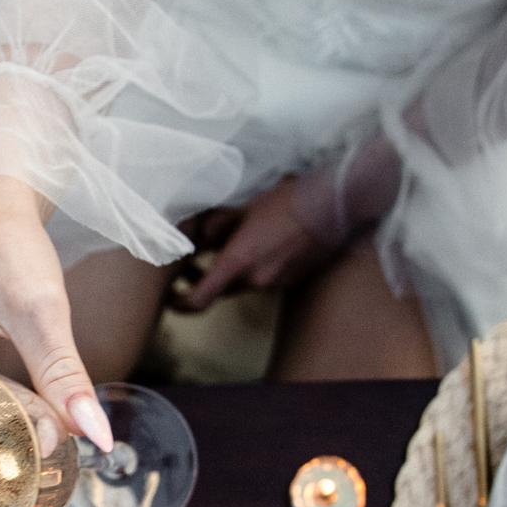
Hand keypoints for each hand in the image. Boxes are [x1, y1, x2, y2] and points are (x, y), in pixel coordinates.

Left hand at [174, 174, 340, 311]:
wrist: (334, 206)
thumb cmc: (288, 201)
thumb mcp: (246, 208)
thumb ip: (218, 225)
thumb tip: (201, 237)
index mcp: (239, 262)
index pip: (200, 299)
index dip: (181, 304)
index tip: (172, 299)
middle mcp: (256, 280)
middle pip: (220, 291)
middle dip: (205, 282)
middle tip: (192, 267)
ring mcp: (276, 283)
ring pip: (243, 284)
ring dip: (233, 273)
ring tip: (231, 247)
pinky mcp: (292, 280)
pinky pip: (264, 280)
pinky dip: (255, 269)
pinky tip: (261, 246)